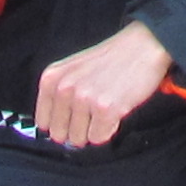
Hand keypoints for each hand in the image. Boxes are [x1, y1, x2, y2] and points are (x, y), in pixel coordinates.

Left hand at [34, 23, 173, 148]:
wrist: (142, 46)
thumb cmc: (111, 60)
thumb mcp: (73, 70)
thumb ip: (59, 95)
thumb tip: (56, 131)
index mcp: (51, 78)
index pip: (43, 122)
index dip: (62, 123)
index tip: (75, 116)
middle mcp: (64, 88)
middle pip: (60, 135)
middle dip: (78, 129)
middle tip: (93, 111)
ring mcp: (84, 98)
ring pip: (79, 139)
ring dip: (95, 129)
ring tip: (106, 106)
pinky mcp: (105, 109)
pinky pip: (98, 138)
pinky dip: (109, 129)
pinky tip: (116, 110)